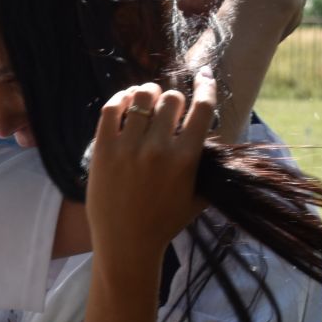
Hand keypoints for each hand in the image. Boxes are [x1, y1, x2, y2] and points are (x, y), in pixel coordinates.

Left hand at [86, 77, 216, 256]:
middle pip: (171, 98)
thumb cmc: (165, 223)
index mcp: (185, 158)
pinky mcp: (103, 150)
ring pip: (141, 97)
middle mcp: (158, 149)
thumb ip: (208, 167)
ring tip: (147, 97)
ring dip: (147, 93)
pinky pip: (111, 109)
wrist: (126, 244)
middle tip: (168, 105)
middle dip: (173, 98)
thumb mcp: (198, 197)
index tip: (204, 77)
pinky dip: (120, 98)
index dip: (206, 87)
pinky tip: (124, 101)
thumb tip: (218, 142)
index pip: (202, 108)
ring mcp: (128, 148)